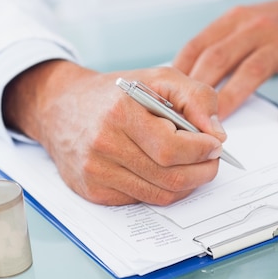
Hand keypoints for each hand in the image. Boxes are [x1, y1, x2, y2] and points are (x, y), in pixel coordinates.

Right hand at [2, 61, 226, 204]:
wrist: (61, 107)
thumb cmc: (113, 92)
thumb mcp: (157, 77)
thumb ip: (195, 96)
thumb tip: (217, 134)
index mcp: (120, 113)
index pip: (172, 148)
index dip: (202, 151)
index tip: (215, 144)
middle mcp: (104, 145)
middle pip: (170, 177)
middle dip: (202, 171)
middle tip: (212, 159)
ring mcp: (95, 172)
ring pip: (159, 195)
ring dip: (187, 184)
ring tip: (194, 166)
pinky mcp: (92, 191)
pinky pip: (141, 200)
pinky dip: (162, 190)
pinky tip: (164, 171)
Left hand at [173, 0, 277, 125]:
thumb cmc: (274, 22)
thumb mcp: (241, 22)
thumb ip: (216, 44)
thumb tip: (182, 75)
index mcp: (234, 19)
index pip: (199, 45)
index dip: (180, 70)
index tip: (168, 93)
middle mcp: (256, 27)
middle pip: (219, 58)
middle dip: (199, 89)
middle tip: (186, 115)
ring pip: (252, 71)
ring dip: (232, 97)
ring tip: (217, 123)